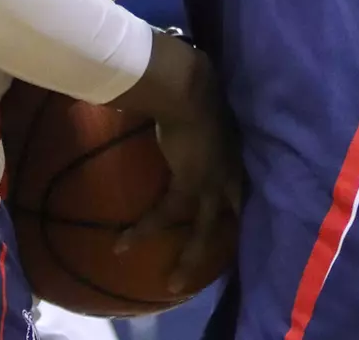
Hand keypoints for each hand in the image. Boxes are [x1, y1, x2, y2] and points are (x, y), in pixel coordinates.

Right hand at [111, 32, 240, 292]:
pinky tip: (123, 242)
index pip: (236, 180)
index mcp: (232, 144)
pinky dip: (144, 229)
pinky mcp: (191, 184)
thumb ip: (181, 103)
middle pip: (231, 211)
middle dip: (223, 238)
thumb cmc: (186, 77)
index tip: (225, 214)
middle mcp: (229, 165)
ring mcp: (214, 178)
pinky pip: (167, 215)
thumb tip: (157, 94)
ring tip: (173, 281)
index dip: (231, 200)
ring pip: (207, 228)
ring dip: (189, 255)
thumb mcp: (191, 96)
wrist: (184, 81)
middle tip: (215, 257)